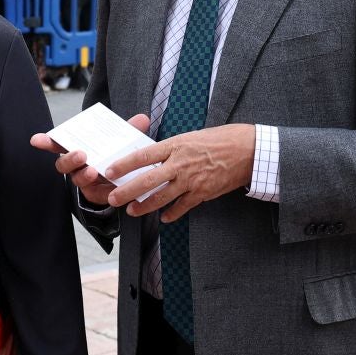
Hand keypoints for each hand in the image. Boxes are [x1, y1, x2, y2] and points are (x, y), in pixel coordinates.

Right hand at [30, 113, 150, 207]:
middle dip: (69, 158)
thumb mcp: (121, 140)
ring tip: (92, 170)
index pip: (59, 144)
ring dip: (84, 174)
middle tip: (80, 154)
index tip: (36, 140)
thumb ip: (129, 131)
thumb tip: (143, 118)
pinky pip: (96, 193)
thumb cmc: (115, 154)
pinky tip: (112, 187)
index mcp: (77, 147)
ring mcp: (84, 181)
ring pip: (77, 179)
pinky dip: (103, 189)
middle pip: (64, 163)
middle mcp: (76, 165)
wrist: (124, 180)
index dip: (47, 142)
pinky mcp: (96, 195)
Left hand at [104, 124, 255, 223]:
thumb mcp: (190, 137)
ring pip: (161, 198)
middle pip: (147, 181)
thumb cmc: (218, 139)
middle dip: (127, 192)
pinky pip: (182, 207)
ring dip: (144, 206)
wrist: (246, 150)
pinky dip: (171, 214)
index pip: (143, 155)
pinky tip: (165, 218)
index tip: (109, 171)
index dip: (124, 164)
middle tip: (113, 199)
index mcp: (175, 145)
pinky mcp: (202, 193)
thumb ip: (172, 148)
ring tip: (132, 211)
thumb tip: (153, 157)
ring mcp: (191, 181)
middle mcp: (180, 164)